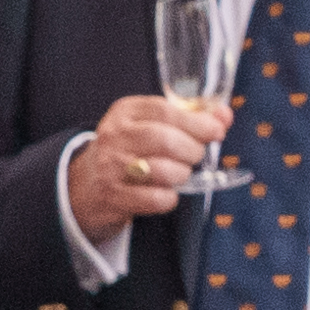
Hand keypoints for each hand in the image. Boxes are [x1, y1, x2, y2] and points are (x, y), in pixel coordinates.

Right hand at [66, 94, 218, 240]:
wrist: (85, 186)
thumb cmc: (128, 151)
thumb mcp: (151, 125)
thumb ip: (189, 118)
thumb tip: (224, 115)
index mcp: (125, 112)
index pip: (165, 111)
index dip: (197, 122)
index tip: (216, 131)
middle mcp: (114, 136)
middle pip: (164, 139)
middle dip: (192, 150)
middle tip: (196, 156)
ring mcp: (110, 167)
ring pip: (161, 170)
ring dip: (181, 174)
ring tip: (180, 174)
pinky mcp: (112, 196)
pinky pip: (154, 199)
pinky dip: (169, 198)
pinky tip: (167, 194)